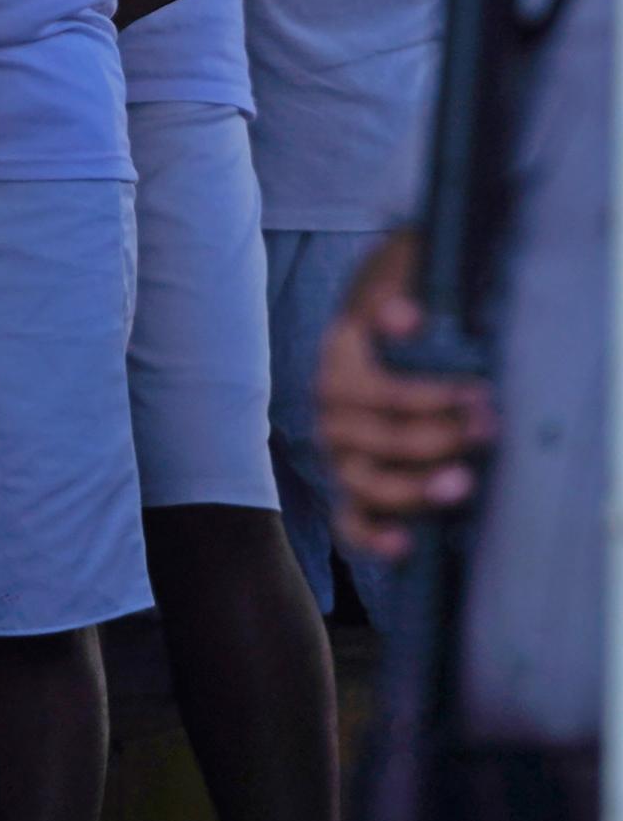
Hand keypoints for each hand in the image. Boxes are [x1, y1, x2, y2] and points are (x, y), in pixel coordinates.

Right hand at [318, 231, 498, 561]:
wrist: (406, 313)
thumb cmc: (413, 294)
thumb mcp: (405, 273)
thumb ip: (397, 290)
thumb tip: (402, 318)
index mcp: (337, 358)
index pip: (372, 393)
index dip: (424, 399)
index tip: (477, 393)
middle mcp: (331, 410)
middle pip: (372, 441)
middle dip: (435, 440)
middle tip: (488, 428)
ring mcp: (342, 451)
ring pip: (362, 483)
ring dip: (412, 489)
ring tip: (463, 483)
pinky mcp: (358, 485)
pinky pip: (351, 521)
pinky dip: (373, 537)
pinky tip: (404, 547)